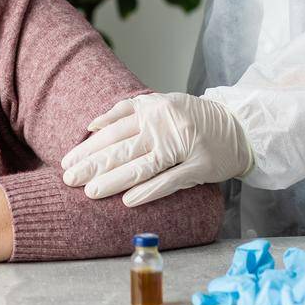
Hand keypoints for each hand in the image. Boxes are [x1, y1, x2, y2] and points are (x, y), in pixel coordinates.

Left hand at [60, 93, 252, 206]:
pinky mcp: (200, 166)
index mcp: (152, 110)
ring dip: (114, 180)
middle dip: (92, 165)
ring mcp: (183, 146)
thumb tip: (92, 126)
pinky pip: (170, 180)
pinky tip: (128, 201)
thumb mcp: (159, 103)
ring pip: (142, 166)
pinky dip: (148, 191)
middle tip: (69, 180)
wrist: (237, 125)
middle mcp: (165, 126)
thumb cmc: (191, 117)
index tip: (67, 162)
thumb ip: (126, 111)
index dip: (88, 148)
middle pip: (122, 149)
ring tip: (91, 192)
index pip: (112, 131)